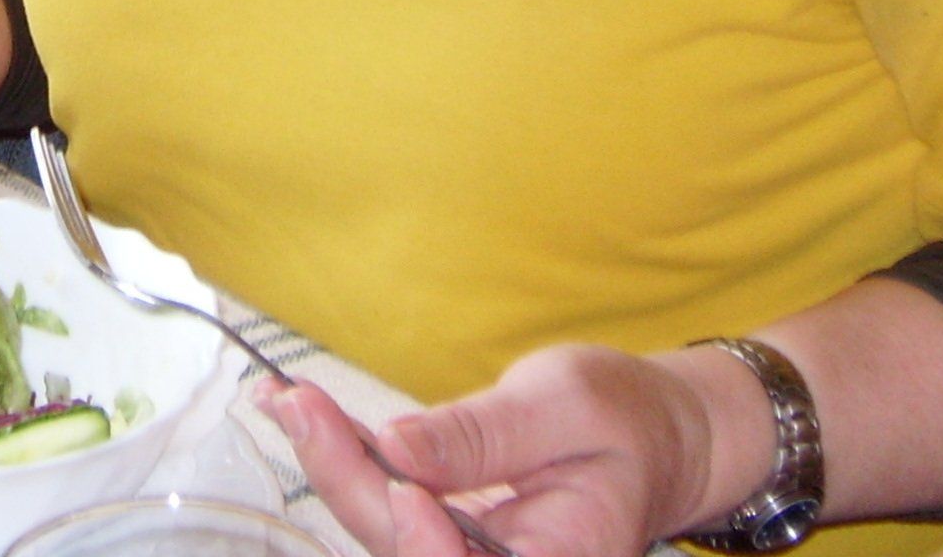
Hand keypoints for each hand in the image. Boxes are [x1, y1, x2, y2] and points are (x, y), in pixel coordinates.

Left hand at [268, 344, 729, 556]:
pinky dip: (349, 463)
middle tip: (298, 405)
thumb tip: (398, 446)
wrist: (654, 438)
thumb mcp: (567, 404)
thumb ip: (485, 434)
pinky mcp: (447, 537)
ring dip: (334, 469)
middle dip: (347, 480)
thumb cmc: (626, 417)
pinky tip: (308, 416)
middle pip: (409, 550)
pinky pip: (390, 511)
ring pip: (387, 533)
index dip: (426, 542)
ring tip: (288, 401)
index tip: (401, 485)